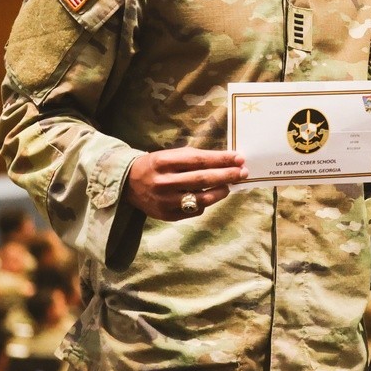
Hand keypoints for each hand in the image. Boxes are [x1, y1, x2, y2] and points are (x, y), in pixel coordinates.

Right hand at [126, 148, 247, 220]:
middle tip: (243, 172)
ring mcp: (165, 201)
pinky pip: (194, 210)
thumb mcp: (169, 155)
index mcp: (163, 162)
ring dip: (220, 191)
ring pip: (201, 199)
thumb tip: (226, 160)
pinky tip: (211, 196)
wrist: (127, 184)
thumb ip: (194, 158)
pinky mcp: (167, 215)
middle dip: (227, 175)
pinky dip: (206, 203)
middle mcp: (163, 182)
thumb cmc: (156, 166)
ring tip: (230, 185)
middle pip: (202, 179)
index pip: (198, 160)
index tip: (239, 158)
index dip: (221, 159)